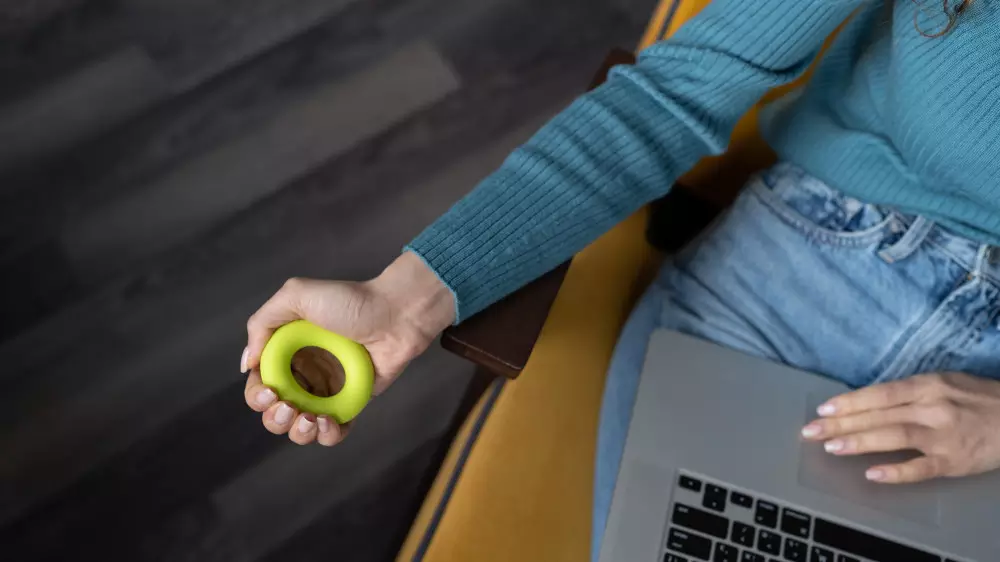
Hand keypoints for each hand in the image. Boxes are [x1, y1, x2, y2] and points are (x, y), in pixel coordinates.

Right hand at [241, 252, 454, 445]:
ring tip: (310, 419)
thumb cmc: (349, 301)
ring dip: (298, 433)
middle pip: (274, 414)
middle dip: (275, 419)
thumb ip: (262, 324)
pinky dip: (327, 435)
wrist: (396, 314)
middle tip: (289, 406)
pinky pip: (332, 432)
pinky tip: (329, 422)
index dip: (257, 396)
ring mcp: (328, 393)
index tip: (271, 392)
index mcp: (286, 353)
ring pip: (300, 429)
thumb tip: (248, 364)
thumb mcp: (297, 295)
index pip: (259, 385)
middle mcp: (303, 376)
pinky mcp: (352, 405)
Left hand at [801, 372, 999, 483]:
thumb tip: (867, 401)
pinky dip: (896, 472)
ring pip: (894, 438)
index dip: (850, 402)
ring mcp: (943, 436)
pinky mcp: (954, 461)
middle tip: (811, 432)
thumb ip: (908, 392)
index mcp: (927, 386)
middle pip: (879, 415)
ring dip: (860, 442)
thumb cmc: (977, 399)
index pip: (880, 394)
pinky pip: (921, 468)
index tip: (823, 410)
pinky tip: (872, 474)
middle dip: (842, 424)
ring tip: (832, 447)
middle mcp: (932, 408)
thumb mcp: (942, 383)